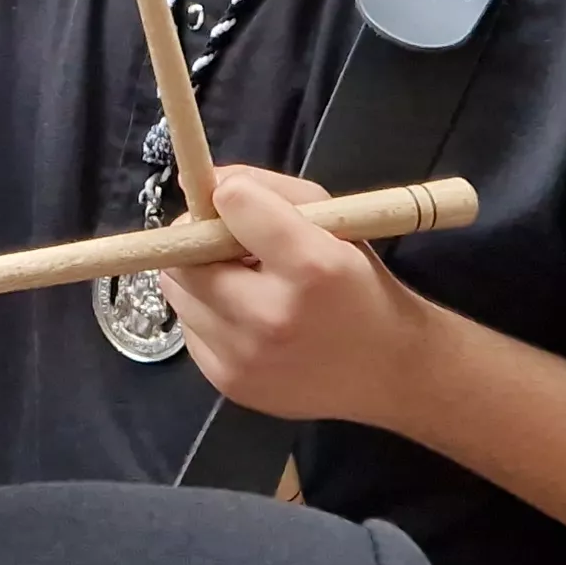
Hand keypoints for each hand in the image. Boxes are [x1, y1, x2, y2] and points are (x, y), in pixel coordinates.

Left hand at [157, 166, 436, 425]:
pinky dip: (206, 313)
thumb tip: (202, 181)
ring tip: (241, 282)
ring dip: (200, 277)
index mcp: (311, 266)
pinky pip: (188, 328)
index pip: (234, 205)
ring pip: (177, 291)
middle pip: (185, 255)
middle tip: (227, 243)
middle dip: (199, 240)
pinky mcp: (228, 383)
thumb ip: (269, 190)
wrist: (387, 372)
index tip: (240, 203)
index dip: (232, 196)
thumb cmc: (359, 286)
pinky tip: (244, 317)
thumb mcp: (334, 221)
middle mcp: (272, 316)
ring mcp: (245, 357)